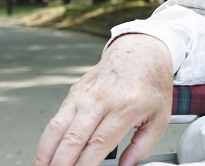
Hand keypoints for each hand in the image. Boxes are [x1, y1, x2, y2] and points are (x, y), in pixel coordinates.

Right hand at [33, 34, 173, 165]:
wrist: (142, 51)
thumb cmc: (151, 83)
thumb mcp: (160, 116)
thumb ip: (143, 146)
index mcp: (126, 106)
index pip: (98, 144)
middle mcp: (101, 99)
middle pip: (73, 139)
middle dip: (62, 164)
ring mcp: (85, 94)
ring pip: (57, 129)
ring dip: (45, 155)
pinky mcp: (74, 92)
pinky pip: (55, 120)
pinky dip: (46, 141)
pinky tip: (44, 156)